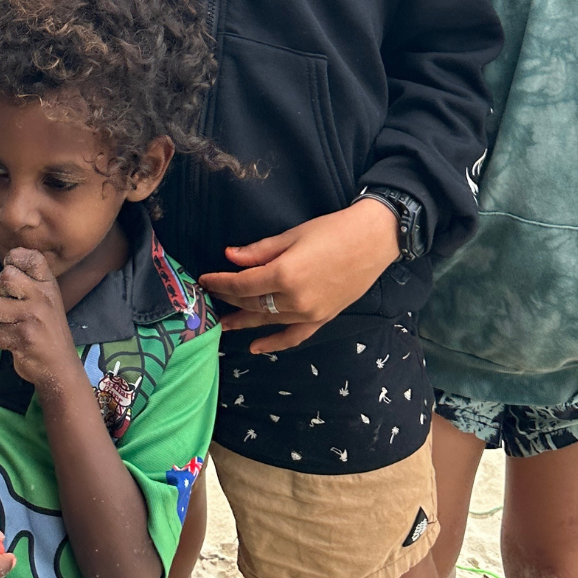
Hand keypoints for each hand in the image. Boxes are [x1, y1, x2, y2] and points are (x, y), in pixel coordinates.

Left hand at [0, 248, 83, 392]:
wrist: (60, 367)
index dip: (14, 258)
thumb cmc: (48, 331)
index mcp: (49, 285)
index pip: (31, 257)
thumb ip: (31, 283)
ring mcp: (33, 316)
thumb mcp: (48, 300)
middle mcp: (43, 296)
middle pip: (6, 276)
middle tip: (7, 304)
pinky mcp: (23, 336)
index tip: (10, 270)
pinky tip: (14, 341)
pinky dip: (0, 338)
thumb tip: (6, 264)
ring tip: (12, 325)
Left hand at [199, 199, 400, 354]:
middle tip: (210, 297)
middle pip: (251, 302)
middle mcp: (294, 300)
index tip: (204, 280)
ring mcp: (309, 313)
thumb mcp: (292, 235)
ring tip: (222, 323)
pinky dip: (274, 343)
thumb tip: (229, 257)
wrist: (373, 241)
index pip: (242, 284)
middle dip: (228, 298)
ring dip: (243, 321)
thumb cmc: (333, 230)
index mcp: (284, 274)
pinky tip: (256, 347)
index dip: (220, 282)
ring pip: (267, 320)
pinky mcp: (322, 319)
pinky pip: (294, 337)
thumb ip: (259, 251)